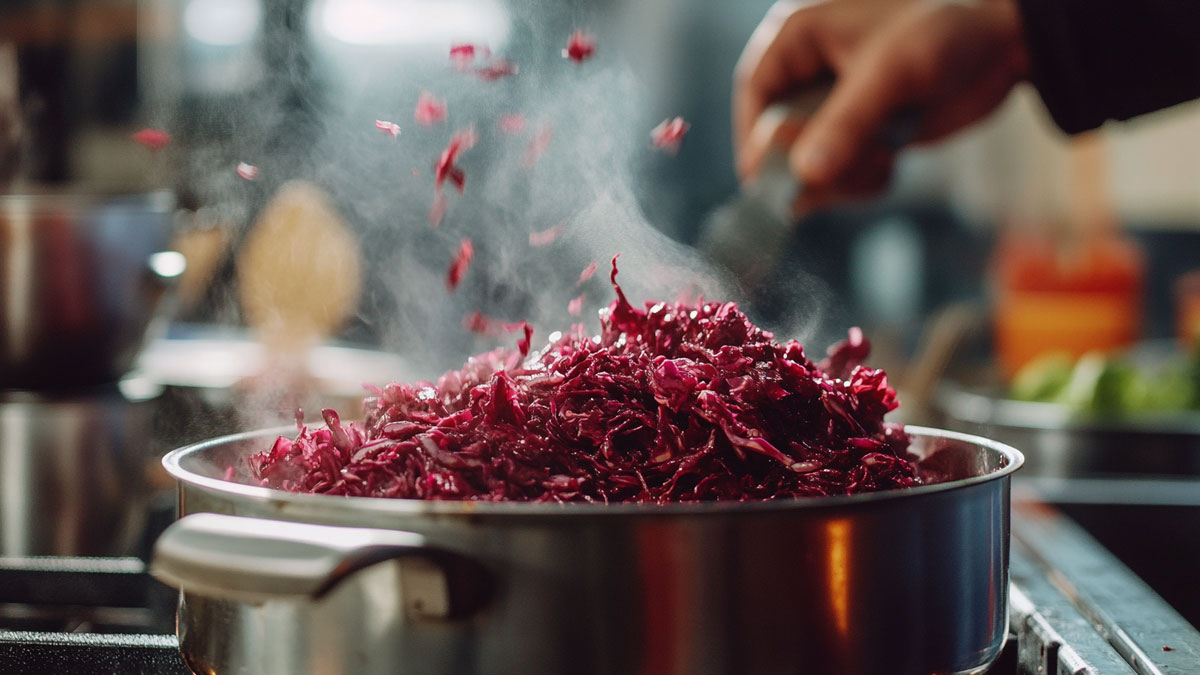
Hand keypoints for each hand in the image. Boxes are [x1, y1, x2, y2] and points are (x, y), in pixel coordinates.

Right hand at [733, 0, 1028, 211]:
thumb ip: (845, 124)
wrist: (1006, 42)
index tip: (765, 180)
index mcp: (799, 36)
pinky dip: (858, 180)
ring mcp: (834, 103)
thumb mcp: (890, 74)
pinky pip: (837, 170)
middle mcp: (809, 69)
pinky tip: (889, 164)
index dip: (756, 138)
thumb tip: (803, 176)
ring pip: (807, 160)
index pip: (756, 93)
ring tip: (879, 163)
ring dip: (839, 177)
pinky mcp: (859, 129)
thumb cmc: (945, 29)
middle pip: (777, 134)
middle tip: (837, 181)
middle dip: (808, 165)